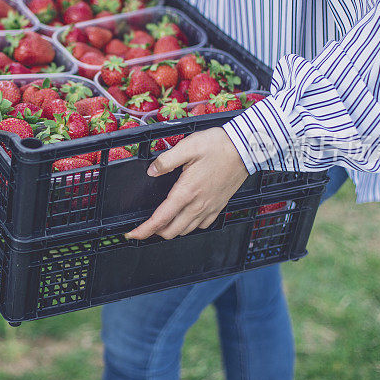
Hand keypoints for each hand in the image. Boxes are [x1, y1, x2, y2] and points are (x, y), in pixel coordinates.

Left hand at [125, 127, 248, 239]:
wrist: (246, 149)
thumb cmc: (219, 146)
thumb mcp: (187, 146)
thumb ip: (166, 160)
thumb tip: (151, 171)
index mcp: (186, 191)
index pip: (160, 219)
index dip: (144, 230)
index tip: (133, 234)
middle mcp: (198, 204)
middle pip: (171, 231)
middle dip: (155, 231)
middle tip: (146, 224)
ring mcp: (210, 207)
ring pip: (186, 230)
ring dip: (171, 229)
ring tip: (162, 221)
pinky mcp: (219, 206)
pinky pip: (201, 225)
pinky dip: (189, 226)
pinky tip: (185, 216)